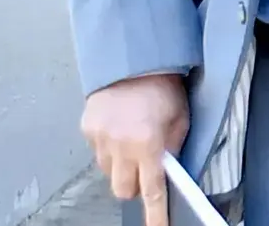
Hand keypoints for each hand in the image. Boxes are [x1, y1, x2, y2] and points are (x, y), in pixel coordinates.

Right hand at [80, 74, 188, 225]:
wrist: (134, 59)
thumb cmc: (163, 87)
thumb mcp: (181, 118)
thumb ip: (173, 147)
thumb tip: (169, 168)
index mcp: (148, 145)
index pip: (152, 191)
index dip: (156, 214)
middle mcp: (121, 146)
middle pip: (122, 189)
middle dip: (134, 185)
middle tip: (145, 167)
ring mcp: (100, 139)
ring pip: (108, 172)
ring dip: (120, 165)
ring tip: (132, 140)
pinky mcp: (87, 129)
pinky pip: (97, 151)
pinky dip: (108, 146)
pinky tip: (119, 127)